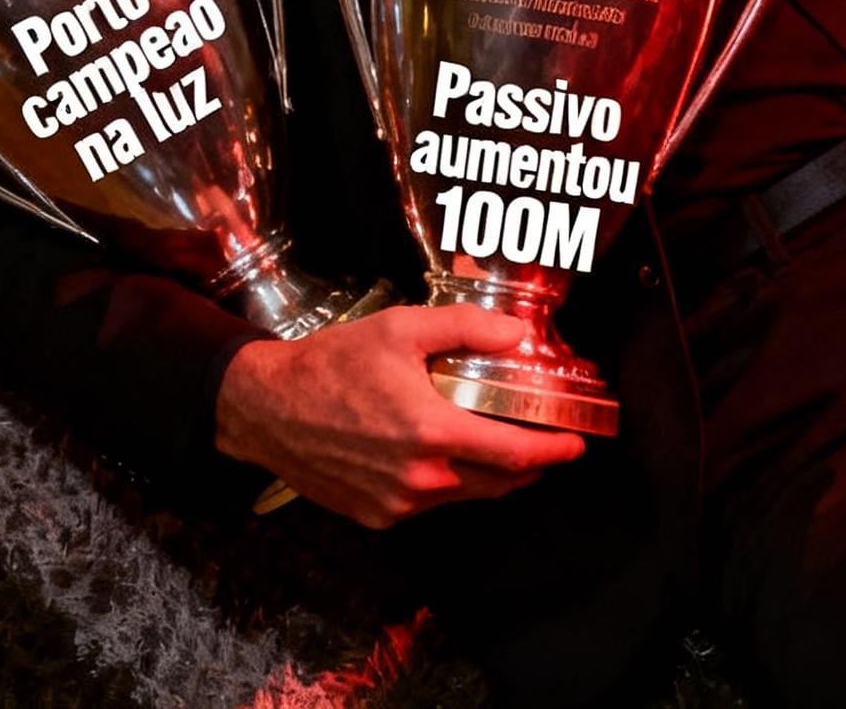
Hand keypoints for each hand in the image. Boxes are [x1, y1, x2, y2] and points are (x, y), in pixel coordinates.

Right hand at [214, 306, 585, 527]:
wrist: (268, 408)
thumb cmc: (334, 363)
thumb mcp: (401, 328)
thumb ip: (464, 328)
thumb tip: (516, 332)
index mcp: (431, 433)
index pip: (513, 455)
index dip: (553, 452)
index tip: (577, 445)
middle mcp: (420, 479)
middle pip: (497, 483)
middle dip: (530, 466)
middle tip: (547, 444)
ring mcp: (398, 505)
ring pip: (465, 494)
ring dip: (491, 476)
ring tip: (501, 445)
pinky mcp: (376, 517)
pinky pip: (430, 502)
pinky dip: (450, 482)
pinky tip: (445, 454)